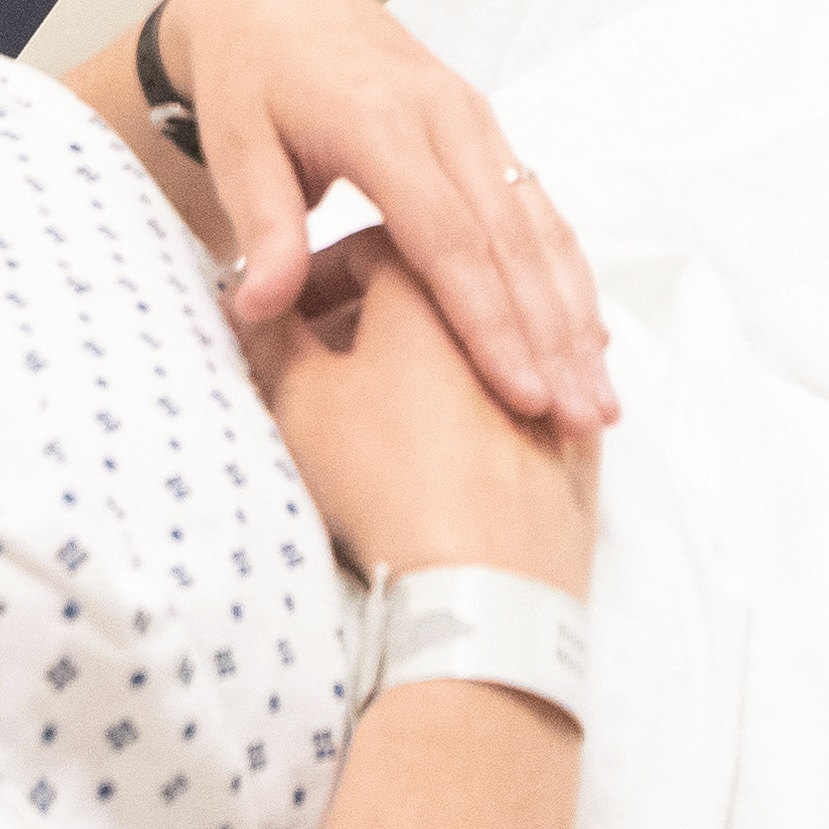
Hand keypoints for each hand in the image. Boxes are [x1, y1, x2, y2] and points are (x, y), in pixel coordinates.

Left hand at [143, 0, 613, 427]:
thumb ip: (260, 224)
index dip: (486, 320)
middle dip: (551, 337)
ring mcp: (476, 121)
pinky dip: (567, 278)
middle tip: (579, 419)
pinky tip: (588, 338)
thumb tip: (259, 306)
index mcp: (380, 120)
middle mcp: (445, 116)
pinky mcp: (489, 133)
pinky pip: (539, 210)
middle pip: (512, 241)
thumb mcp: (236, 144)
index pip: (448, 236)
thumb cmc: (252, 80)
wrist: (279, 4)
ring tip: (598, 399)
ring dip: (574, 315)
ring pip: (540, 227)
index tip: (518, 392)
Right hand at [252, 231, 602, 595]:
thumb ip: (272, 335)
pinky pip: (535, 390)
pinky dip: (491, 396)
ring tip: (385, 408)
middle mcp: (505, 305)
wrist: (481, 584)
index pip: (367, 245)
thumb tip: (249, 296)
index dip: (317, 278)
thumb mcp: (302, 399)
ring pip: (486, 338)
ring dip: (433, 357)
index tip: (289, 321)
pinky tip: (456, 437)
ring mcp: (554, 372)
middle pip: (429, 290)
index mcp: (429, 280)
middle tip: (323, 368)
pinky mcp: (579, 435)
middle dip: (370, 318)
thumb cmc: (384, 479)